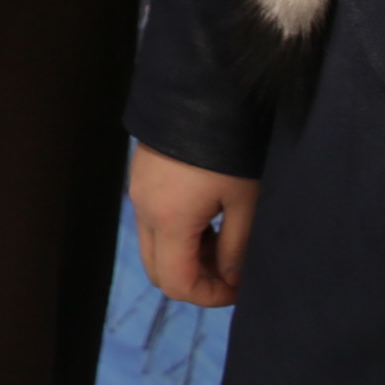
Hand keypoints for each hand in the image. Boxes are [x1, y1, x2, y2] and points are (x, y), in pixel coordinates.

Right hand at [131, 144, 261, 306]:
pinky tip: (207, 213)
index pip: (177, 284)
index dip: (209, 297)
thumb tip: (230, 278)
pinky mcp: (142, 175)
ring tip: (223, 238)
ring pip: (154, 246)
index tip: (239, 288)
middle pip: (159, 270)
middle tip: (231, 268)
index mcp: (167, 220)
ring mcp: (138, 190)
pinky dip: (178, 232)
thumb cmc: (230, 144)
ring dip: (187, 255)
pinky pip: (153, 220)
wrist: (203, 86)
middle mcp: (144, 209)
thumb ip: (236, 247)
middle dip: (195, 279)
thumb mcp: (245, 200)